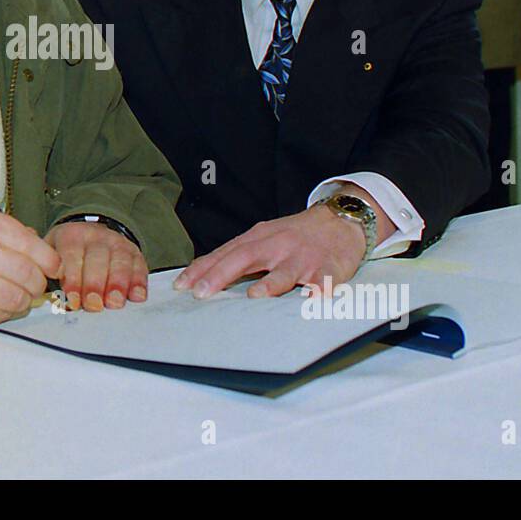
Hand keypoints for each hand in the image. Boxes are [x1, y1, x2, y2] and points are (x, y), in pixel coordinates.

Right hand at [0, 206, 61, 333]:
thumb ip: (15, 235)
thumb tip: (50, 260)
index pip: (29, 244)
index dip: (49, 259)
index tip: (54, 267)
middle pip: (26, 274)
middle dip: (38, 283)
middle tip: (34, 284)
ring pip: (16, 299)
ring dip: (23, 300)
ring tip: (15, 293)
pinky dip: (4, 313)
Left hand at [45, 221, 148, 311]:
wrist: (88, 237)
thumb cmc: (66, 257)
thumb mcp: (53, 259)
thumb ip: (52, 277)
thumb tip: (54, 303)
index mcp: (71, 236)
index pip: (72, 256)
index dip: (73, 280)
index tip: (73, 301)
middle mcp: (95, 236)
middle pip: (97, 259)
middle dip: (95, 284)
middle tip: (94, 305)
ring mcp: (117, 242)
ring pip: (119, 261)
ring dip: (118, 284)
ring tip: (114, 303)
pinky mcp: (134, 252)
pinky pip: (139, 265)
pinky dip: (139, 282)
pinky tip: (137, 296)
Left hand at [172, 204, 368, 299]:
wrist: (340, 219)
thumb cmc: (296, 234)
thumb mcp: (264, 237)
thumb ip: (240, 254)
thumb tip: (205, 275)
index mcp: (259, 239)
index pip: (225, 253)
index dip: (202, 269)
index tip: (181, 285)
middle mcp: (277, 245)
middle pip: (246, 257)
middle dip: (221, 275)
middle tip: (201, 293)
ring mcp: (303, 257)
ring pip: (285, 271)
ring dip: (271, 283)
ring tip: (255, 296)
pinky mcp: (328, 268)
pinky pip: (324, 280)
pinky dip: (319, 290)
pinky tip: (313, 299)